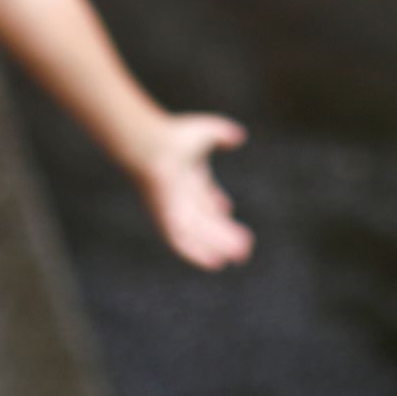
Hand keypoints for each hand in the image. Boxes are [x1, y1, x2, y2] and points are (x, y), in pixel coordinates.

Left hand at [129, 113, 252, 269]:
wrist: (152, 149)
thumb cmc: (175, 138)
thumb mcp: (206, 131)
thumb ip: (223, 133)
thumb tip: (239, 136)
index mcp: (189, 178)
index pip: (203, 195)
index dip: (215, 203)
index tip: (227, 209)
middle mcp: (181, 197)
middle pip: (205, 219)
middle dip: (224, 232)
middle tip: (244, 245)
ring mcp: (174, 210)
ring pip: (199, 234)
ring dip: (218, 246)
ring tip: (241, 256)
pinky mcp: (167, 222)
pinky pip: (183, 243)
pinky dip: (197, 254)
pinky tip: (214, 264)